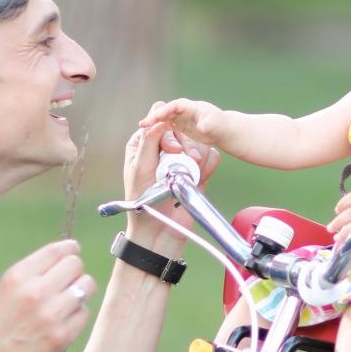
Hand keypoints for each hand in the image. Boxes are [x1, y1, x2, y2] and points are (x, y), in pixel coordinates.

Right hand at [0, 241, 97, 351]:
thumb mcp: (5, 290)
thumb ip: (33, 273)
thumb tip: (67, 255)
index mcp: (18, 276)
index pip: (58, 250)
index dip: (69, 250)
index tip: (72, 253)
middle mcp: (35, 291)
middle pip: (76, 264)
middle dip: (74, 272)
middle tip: (67, 284)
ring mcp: (51, 314)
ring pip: (86, 286)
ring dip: (79, 292)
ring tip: (66, 303)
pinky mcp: (62, 336)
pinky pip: (84, 313)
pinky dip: (77, 315)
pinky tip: (63, 322)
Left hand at [121, 126, 219, 248]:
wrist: (160, 231)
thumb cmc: (142, 202)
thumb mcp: (140, 168)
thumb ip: (149, 142)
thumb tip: (160, 121)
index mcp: (145, 144)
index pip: (161, 121)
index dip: (169, 131)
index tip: (171, 150)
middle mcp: (164, 148)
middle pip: (184, 129)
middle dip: (186, 146)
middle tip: (184, 162)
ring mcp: (183, 160)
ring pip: (199, 142)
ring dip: (197, 157)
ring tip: (191, 175)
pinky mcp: (198, 171)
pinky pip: (211, 158)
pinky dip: (208, 166)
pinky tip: (199, 179)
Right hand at [139, 97, 226, 144]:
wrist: (222, 129)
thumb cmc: (219, 125)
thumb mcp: (214, 125)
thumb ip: (207, 125)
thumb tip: (201, 127)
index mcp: (192, 107)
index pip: (176, 105)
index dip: (166, 110)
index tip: (156, 116)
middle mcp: (184, 110)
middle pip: (167, 110)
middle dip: (155, 116)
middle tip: (143, 124)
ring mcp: (181, 117)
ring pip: (164, 117)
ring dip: (154, 122)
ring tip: (142, 128)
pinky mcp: (180, 124)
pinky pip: (167, 125)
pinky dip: (158, 128)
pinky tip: (149, 134)